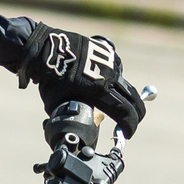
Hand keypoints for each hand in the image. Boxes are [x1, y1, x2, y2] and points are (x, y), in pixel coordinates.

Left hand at [20, 24, 145, 135]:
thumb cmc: (51, 79)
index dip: (129, 125)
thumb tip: (92, 121)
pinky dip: (113, 79)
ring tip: (108, 98)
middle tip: (131, 121)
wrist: (47, 50)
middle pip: (133, 99)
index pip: (125, 112)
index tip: (127, 133)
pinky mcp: (109, 52)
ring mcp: (111, 63)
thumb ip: (78, 115)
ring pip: (124, 84)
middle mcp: (110, 76)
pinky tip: (99, 79)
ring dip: (122, 94)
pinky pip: (117, 70)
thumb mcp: (60, 104)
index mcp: (100, 91)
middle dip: (136, 113)